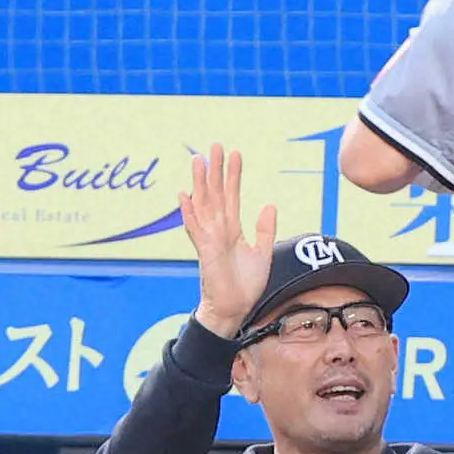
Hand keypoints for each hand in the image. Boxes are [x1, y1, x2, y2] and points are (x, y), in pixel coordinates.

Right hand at [179, 144, 276, 337]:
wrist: (235, 308)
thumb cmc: (245, 284)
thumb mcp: (262, 252)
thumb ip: (264, 229)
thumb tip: (269, 204)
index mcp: (231, 229)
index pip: (232, 196)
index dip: (233, 175)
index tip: (235, 153)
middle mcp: (218, 230)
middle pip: (216, 194)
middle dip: (216, 170)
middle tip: (215, 145)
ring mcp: (210, 239)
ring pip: (204, 205)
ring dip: (200, 183)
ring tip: (198, 161)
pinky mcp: (206, 252)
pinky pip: (196, 229)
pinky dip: (189, 213)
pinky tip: (183, 196)